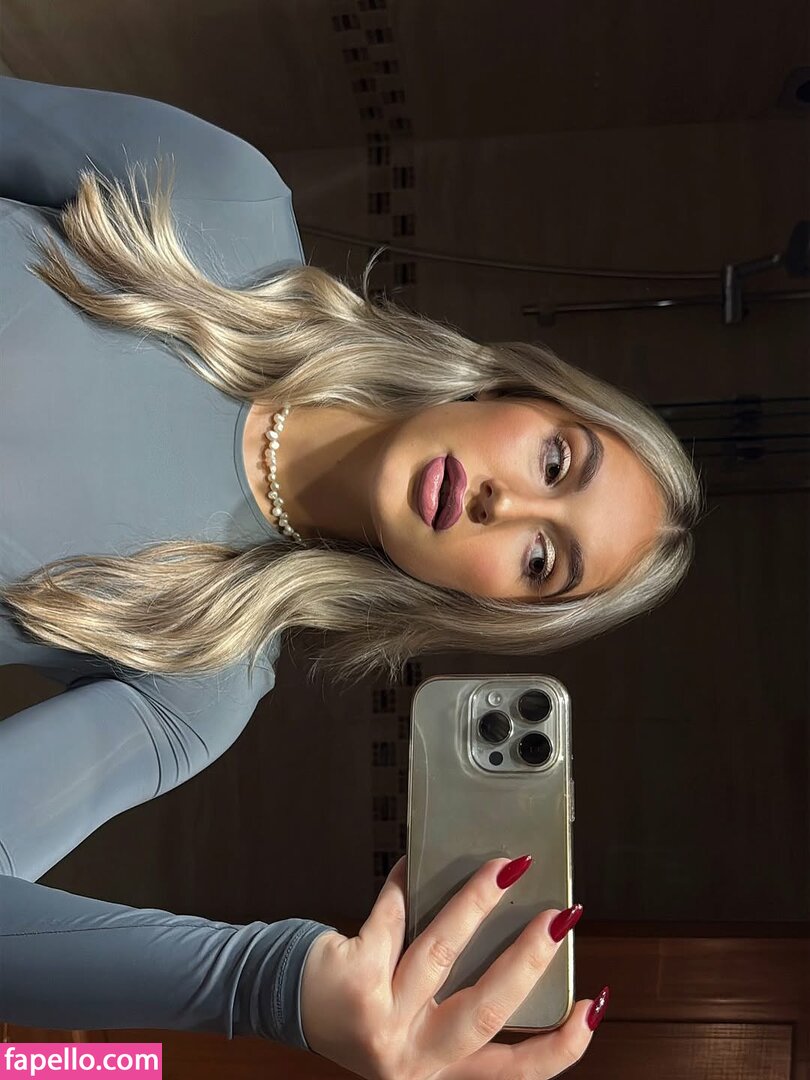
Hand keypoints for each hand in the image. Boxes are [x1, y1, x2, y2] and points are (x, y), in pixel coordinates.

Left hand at [300, 854, 605, 1078]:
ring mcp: (382, 1019)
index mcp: (441, 1068)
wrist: (290, 1004)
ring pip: (439, 953)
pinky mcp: (355, 978)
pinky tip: (417, 860)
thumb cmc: (363, 1009)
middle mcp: (414, 1055)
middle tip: (559, 918)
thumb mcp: (421, 1027)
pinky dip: (406, 884)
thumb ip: (460, 1002)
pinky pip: (390, 918)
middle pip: (484, 1009)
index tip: (590, 1006)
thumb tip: (516, 935)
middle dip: (528, 959)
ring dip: (477, 903)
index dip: (560, 1046)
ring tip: (503, 869)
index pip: (514, 1072)